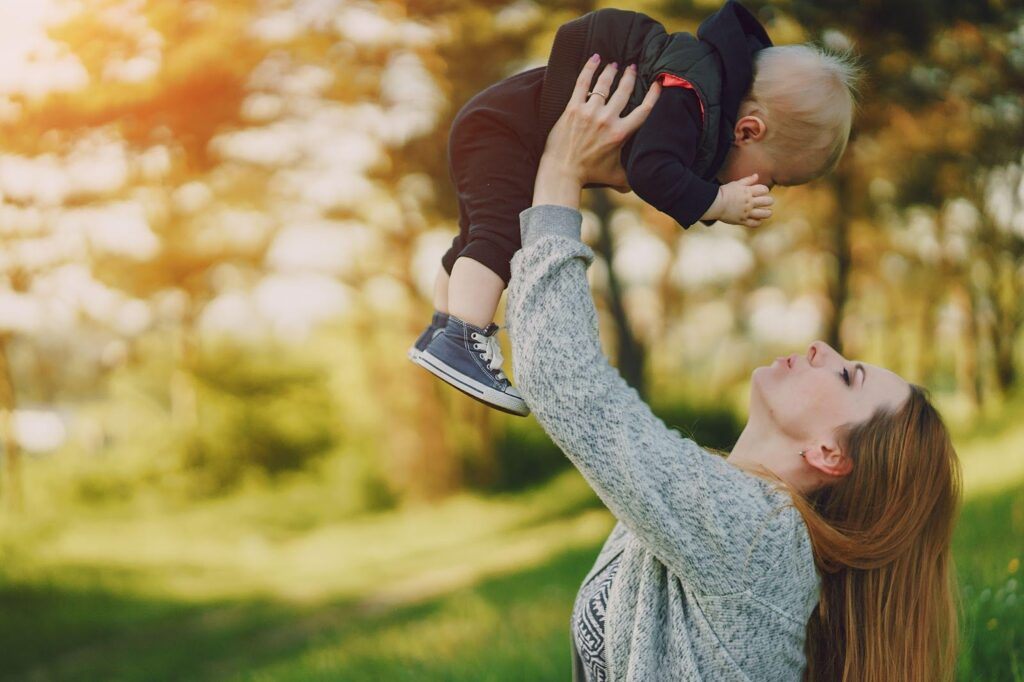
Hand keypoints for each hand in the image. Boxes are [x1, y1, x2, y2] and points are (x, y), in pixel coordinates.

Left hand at [533, 55, 661, 206]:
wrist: (562, 172)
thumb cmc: (590, 174)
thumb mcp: (617, 176)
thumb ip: (634, 175)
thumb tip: (649, 177)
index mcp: (621, 134)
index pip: (644, 110)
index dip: (654, 95)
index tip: (659, 83)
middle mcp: (607, 120)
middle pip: (624, 91)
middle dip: (630, 77)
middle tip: (632, 68)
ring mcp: (589, 112)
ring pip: (604, 84)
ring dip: (611, 72)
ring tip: (614, 65)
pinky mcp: (573, 109)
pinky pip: (583, 83)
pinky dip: (589, 68)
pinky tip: (595, 58)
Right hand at [702, 174, 772, 227]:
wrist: (714, 204)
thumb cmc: (724, 192)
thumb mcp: (736, 183)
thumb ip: (748, 180)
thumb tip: (757, 175)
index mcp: (748, 191)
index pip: (764, 189)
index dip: (765, 190)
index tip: (763, 192)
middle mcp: (749, 202)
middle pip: (767, 201)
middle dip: (769, 201)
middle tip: (768, 202)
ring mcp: (746, 212)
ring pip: (763, 213)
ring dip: (768, 213)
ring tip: (768, 212)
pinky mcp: (742, 220)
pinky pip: (754, 223)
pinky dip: (758, 222)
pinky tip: (758, 220)